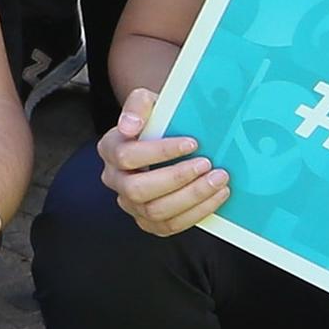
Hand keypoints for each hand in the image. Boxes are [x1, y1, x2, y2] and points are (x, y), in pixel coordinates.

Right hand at [99, 86, 231, 237]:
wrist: (168, 139)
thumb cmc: (158, 121)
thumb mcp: (149, 102)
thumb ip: (137, 104)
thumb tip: (129, 126)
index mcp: (110, 149)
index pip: (127, 155)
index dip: (160, 151)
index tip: (192, 143)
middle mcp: (115, 180)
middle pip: (137, 189)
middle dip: (177, 178)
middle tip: (207, 165)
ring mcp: (130, 204)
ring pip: (155, 212)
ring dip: (191, 197)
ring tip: (218, 180)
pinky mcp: (148, 222)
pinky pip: (170, 226)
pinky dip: (196, 212)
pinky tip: (216, 196)